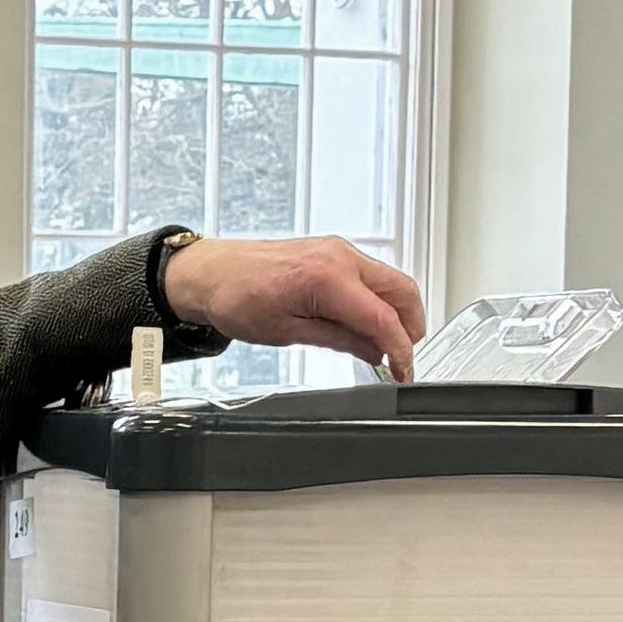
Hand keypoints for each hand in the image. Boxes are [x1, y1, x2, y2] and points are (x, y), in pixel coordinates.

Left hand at [161, 235, 428, 380]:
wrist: (211, 273)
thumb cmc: (235, 297)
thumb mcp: (289, 332)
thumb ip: (340, 340)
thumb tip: (375, 352)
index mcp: (326, 278)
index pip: (383, 318)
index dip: (401, 350)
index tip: (404, 372)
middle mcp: (339, 256)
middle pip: (403, 291)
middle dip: (411, 328)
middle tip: (402, 359)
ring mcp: (339, 250)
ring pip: (391, 281)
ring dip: (397, 313)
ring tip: (384, 345)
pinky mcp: (333, 251)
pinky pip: (372, 275)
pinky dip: (380, 300)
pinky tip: (367, 323)